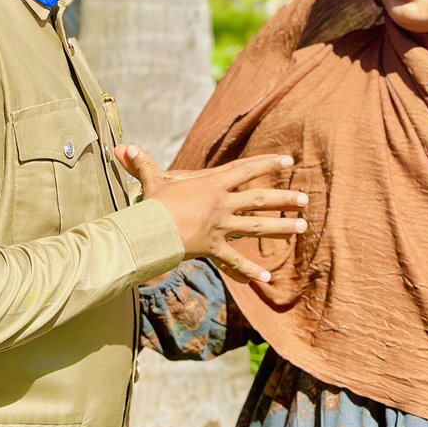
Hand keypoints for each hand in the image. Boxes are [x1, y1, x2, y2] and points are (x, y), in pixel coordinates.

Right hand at [114, 144, 307, 284]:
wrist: (150, 230)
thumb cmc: (152, 204)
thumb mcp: (151, 181)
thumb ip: (141, 164)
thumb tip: (122, 148)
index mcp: (212, 184)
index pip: (246, 169)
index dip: (267, 163)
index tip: (288, 160)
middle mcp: (222, 204)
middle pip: (259, 199)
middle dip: (284, 199)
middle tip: (305, 199)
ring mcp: (220, 226)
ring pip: (256, 227)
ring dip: (280, 228)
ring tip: (301, 227)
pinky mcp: (213, 247)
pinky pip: (235, 260)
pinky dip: (249, 270)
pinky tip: (267, 277)